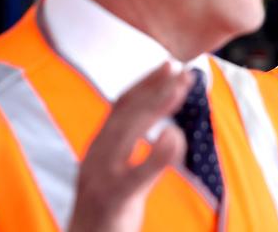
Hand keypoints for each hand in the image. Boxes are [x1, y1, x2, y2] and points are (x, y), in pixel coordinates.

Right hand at [68, 63, 193, 231]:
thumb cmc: (106, 212)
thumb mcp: (117, 173)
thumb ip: (134, 151)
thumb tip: (166, 131)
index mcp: (98, 146)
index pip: (122, 104)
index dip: (146, 82)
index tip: (169, 64)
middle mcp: (96, 155)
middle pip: (126, 111)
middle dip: (155, 87)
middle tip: (182, 69)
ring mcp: (101, 176)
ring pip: (129, 131)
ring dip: (158, 105)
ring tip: (181, 88)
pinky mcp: (112, 199)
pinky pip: (137, 174)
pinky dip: (157, 153)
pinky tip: (174, 136)